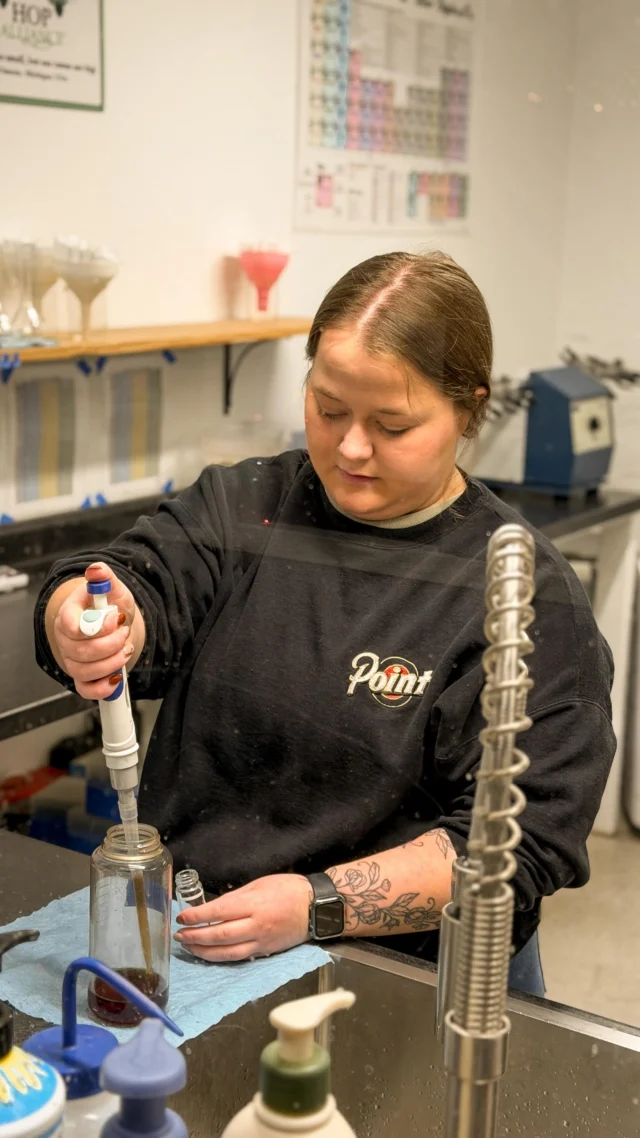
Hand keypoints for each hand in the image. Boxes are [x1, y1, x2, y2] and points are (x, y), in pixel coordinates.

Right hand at [52, 563, 136, 698]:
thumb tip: (97, 569)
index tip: (118, 619)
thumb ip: (106, 579)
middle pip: (80, 651)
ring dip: (111, 662)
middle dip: (111, 644)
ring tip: (125, 648)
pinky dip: (103, 687)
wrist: (117, 625)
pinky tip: (116, 676)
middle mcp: (65, 640)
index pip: (71, 626)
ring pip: (84, 671)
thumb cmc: (111, 607)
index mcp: (68, 615)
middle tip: (125, 633)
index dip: (98, 626)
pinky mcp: (82, 677)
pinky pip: (85, 690)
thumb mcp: (113, 589)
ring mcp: (72, 660)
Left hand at [174, 874, 312, 962]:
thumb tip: (214, 907)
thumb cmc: (288, 889)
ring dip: (204, 950)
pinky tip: (209, 954)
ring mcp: (261, 941)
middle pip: (220, 935)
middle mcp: (256, 925)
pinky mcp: (265, 952)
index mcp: (254, 904)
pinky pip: (239, 957)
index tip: (181, 917)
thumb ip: (237, 897)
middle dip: (196, 936)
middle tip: (179, 935)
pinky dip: (221, 957)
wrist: (316, 908)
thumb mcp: (260, 884)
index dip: (198, 916)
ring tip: (189, 946)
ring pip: (227, 952)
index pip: (219, 911)